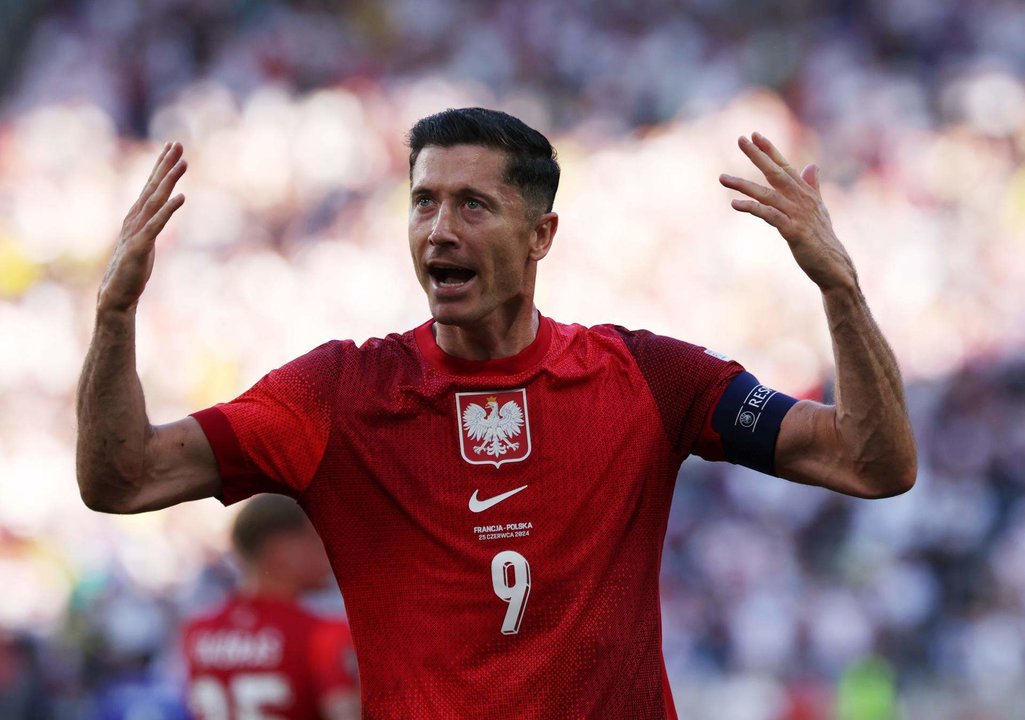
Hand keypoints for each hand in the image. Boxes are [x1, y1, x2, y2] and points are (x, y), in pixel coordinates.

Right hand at [98, 142, 186, 312]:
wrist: (116, 294)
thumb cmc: (132, 268)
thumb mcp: (146, 241)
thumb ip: (153, 224)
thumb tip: (163, 211)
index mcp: (137, 216)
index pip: (151, 186)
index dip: (161, 166)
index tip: (172, 146)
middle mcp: (135, 218)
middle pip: (153, 186)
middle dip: (165, 164)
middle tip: (178, 144)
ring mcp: (137, 231)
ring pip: (156, 200)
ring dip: (169, 181)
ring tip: (182, 163)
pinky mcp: (141, 246)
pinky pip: (157, 225)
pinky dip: (169, 210)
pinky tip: (181, 198)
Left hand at [719, 132, 856, 292]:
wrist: (834, 265)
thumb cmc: (822, 238)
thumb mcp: (818, 209)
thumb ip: (813, 186)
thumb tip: (812, 165)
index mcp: (805, 193)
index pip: (785, 166)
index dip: (770, 150)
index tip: (755, 135)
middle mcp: (802, 199)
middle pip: (776, 173)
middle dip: (757, 155)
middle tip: (740, 139)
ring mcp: (798, 214)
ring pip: (766, 194)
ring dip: (743, 184)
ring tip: (722, 178)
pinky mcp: (793, 231)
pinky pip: (769, 216)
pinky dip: (752, 208)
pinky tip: (735, 204)